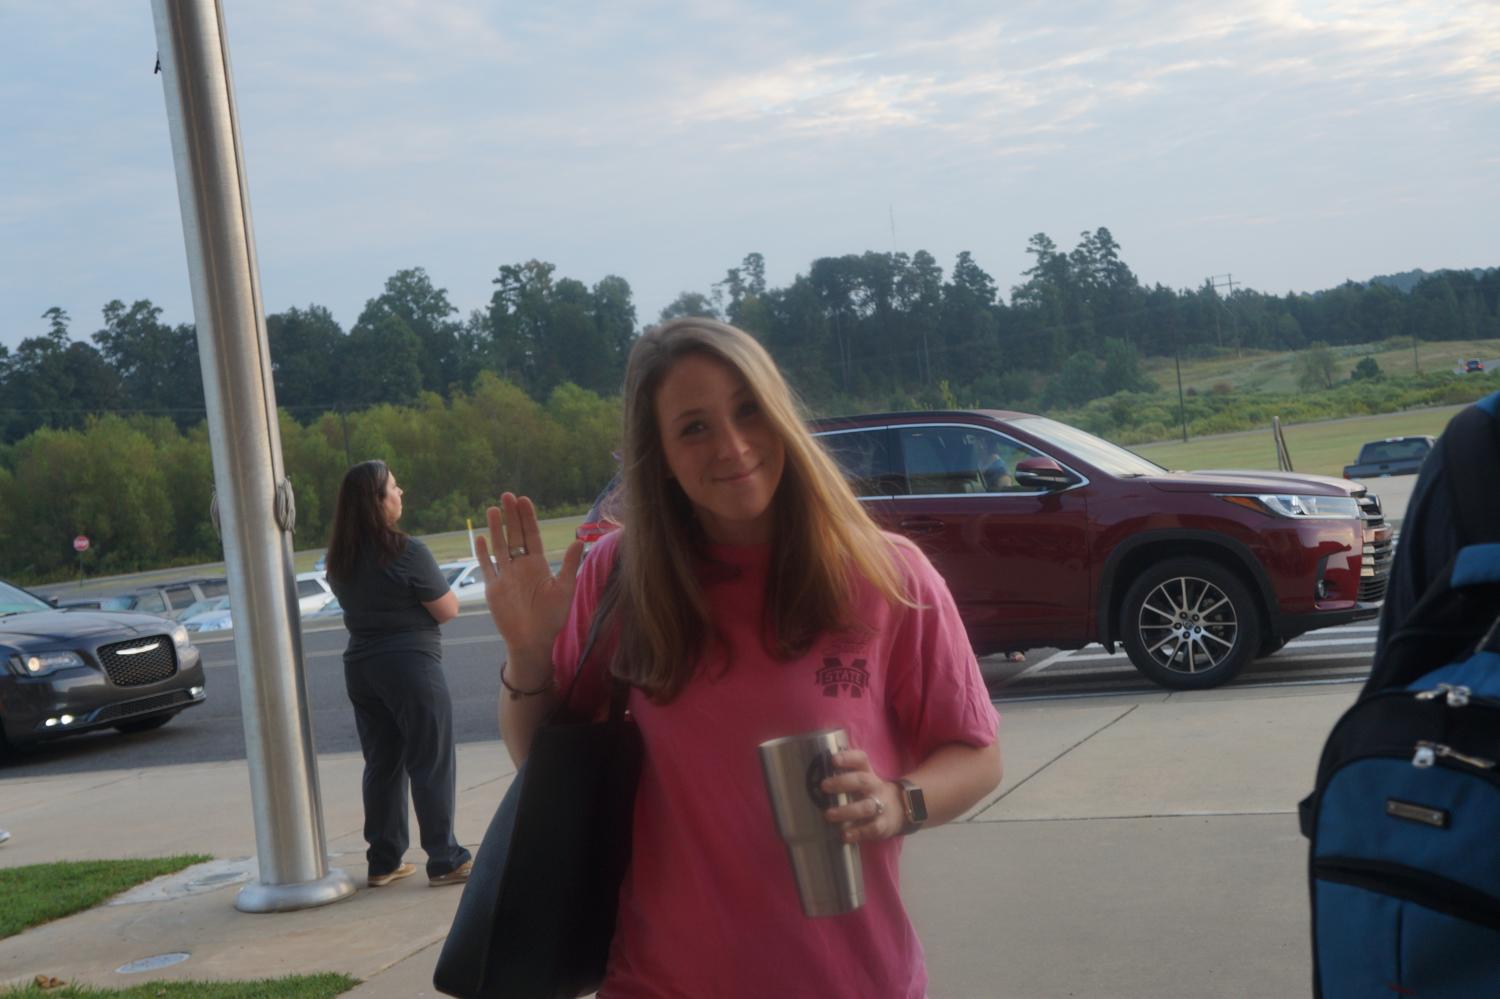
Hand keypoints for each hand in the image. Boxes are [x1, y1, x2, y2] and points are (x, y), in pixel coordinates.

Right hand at [475, 493, 584, 668]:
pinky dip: (483, 553)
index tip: (524, 500)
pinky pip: (487, 567)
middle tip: (507, 495)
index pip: (531, 535)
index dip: (528, 518)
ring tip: (493, 509)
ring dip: (496, 529)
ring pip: (499, 547)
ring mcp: (505, 576)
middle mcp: (520, 567)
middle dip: (511, 516)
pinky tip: (481, 538)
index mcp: (537, 565)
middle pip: (514, 536)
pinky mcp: (494, 588)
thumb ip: (568, 565)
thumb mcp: (564, 589)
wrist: (533, 642)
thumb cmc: (552, 619)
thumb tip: (578, 540)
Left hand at [820, 749, 900, 842]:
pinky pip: (871, 828)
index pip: (861, 760)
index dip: (848, 758)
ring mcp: (880, 806)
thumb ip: (845, 776)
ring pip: (865, 807)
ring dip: (846, 811)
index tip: (833, 759)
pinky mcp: (883, 825)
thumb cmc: (870, 792)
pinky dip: (857, 832)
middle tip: (823, 786)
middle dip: (842, 782)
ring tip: (828, 815)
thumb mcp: (863, 779)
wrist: (901, 809)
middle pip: (862, 781)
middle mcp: (875, 787)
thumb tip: (814, 773)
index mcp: (868, 773)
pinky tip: (844, 835)